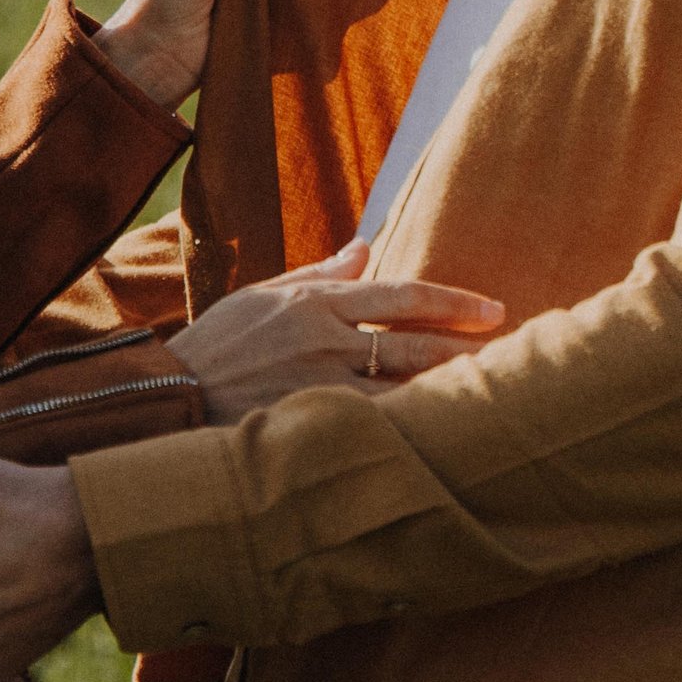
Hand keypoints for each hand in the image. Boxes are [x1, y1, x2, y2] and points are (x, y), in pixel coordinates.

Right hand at [168, 241, 505, 423]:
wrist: (169, 395)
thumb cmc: (218, 344)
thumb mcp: (265, 296)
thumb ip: (320, 273)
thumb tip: (366, 246)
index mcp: (316, 301)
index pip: (402, 294)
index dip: (454, 302)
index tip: (493, 310)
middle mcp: (323, 340)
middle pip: (413, 343)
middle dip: (466, 348)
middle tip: (512, 353)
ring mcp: (317, 386)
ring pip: (401, 388)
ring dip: (448, 391)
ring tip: (492, 395)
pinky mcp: (308, 424)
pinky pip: (373, 426)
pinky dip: (410, 427)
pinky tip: (444, 435)